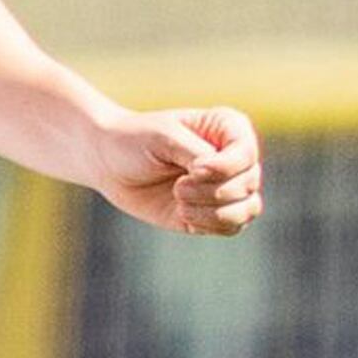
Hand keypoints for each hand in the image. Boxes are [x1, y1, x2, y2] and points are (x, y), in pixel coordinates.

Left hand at [96, 106, 260, 235]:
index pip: (247, 153)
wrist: (109, 164)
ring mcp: (227, 187)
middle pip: (249, 183)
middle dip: (212, 191)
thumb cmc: (135, 140)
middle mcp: (234, 158)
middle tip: (178, 187)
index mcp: (228, 129)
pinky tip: (183, 214)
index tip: (192, 169)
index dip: (224, 167)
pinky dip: (209, 225)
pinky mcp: (215, 213)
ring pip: (248, 209)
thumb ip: (198, 154)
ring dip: (214, 212)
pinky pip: (232, 228)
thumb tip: (219, 175)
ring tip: (180, 203)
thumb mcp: (164, 138)